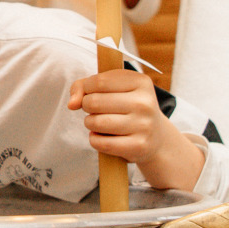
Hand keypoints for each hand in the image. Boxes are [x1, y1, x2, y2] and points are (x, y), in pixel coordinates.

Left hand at [67, 69, 204, 190]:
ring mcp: (143, 125)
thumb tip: (72, 103)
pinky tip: (103, 136)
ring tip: (99, 123)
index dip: (86, 88)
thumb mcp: (112, 89)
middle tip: (95, 110)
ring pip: (96, 123)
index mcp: (141, 82)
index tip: (91, 93)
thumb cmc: (128, 108)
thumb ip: (84, 86)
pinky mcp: (138, 146)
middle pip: (94, 102)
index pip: (98, 81)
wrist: (156, 137)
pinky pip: (101, 143)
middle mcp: (144, 103)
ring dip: (90, 123)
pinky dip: (95, 140)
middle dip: (87, 106)